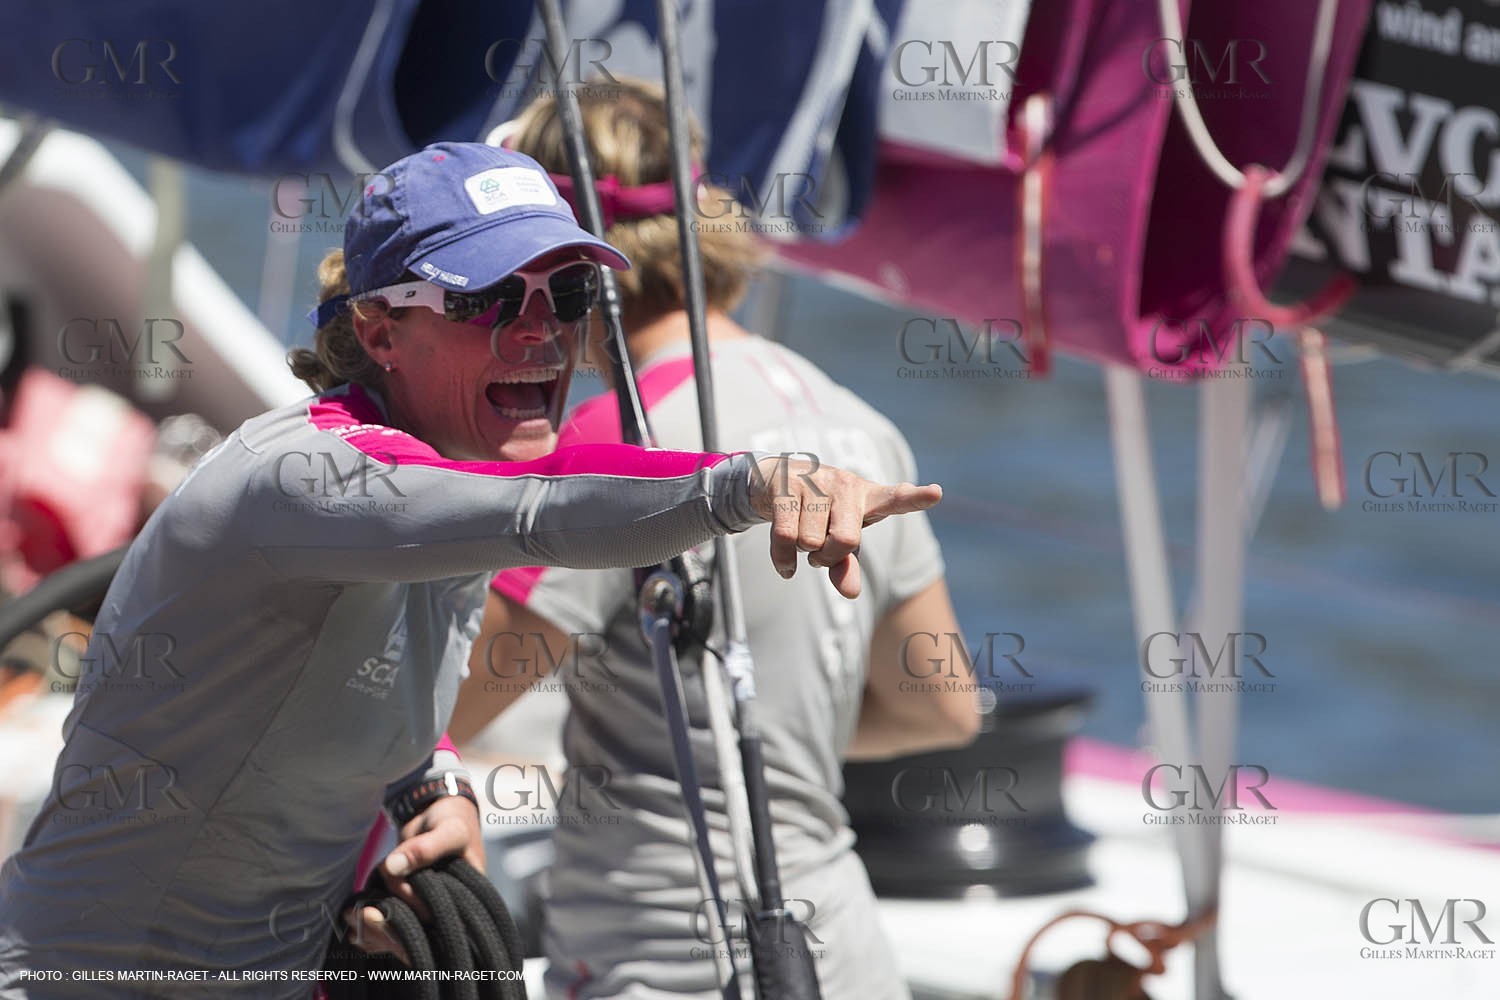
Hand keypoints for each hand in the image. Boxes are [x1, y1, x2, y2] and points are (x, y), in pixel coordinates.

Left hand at [344, 794, 484, 963]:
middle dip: (386, 928)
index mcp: (467, 902)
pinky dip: (374, 924)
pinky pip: (393, 920)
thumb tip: (393, 867)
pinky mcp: (410, 901)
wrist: (440, 812)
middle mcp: (448, 910)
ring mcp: (427, 906)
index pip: (436, 926)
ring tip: (352, 914)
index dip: (408, 926)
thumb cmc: (454, 821)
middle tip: (359, 914)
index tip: (377, 914)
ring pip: (401, 930)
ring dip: (376, 927)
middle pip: (417, 933)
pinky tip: (355, 918)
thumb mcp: (449, 830)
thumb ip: (425, 848)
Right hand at [751, 455, 941, 599]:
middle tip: (821, 553)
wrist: (774, 481)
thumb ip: (846, 567)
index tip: (935, 493)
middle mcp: (846, 485)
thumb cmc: (818, 516)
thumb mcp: (837, 542)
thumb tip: (851, 593)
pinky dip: (782, 559)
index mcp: (868, 497)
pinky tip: (785, 565)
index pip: (896, 498)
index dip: (915, 498)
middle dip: (828, 557)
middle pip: (846, 541)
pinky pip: (785, 536)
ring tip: (801, 536)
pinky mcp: (786, 485)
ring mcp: (815, 482)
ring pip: (810, 541)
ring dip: (802, 551)